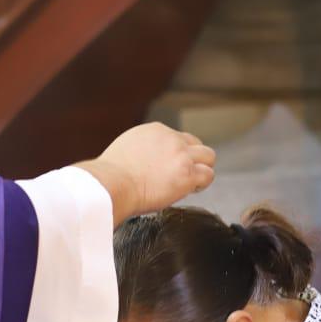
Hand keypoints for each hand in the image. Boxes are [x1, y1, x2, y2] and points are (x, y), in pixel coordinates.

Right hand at [75, 123, 215, 224]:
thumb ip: (141, 150)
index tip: (169, 168)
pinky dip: (201, 184)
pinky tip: (189, 190)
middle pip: (197, 144)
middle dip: (192, 159)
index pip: (177, 138)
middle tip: (181, 176)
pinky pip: (208, 175)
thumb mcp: (126, 149)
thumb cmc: (111, 175)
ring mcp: (181, 155)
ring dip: (202, 170)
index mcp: (155, 130)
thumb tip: (142, 162)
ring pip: (209, 156)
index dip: (176, 155)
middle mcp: (171, 138)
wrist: (112, 183)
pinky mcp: (187, 174)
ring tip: (189, 184)